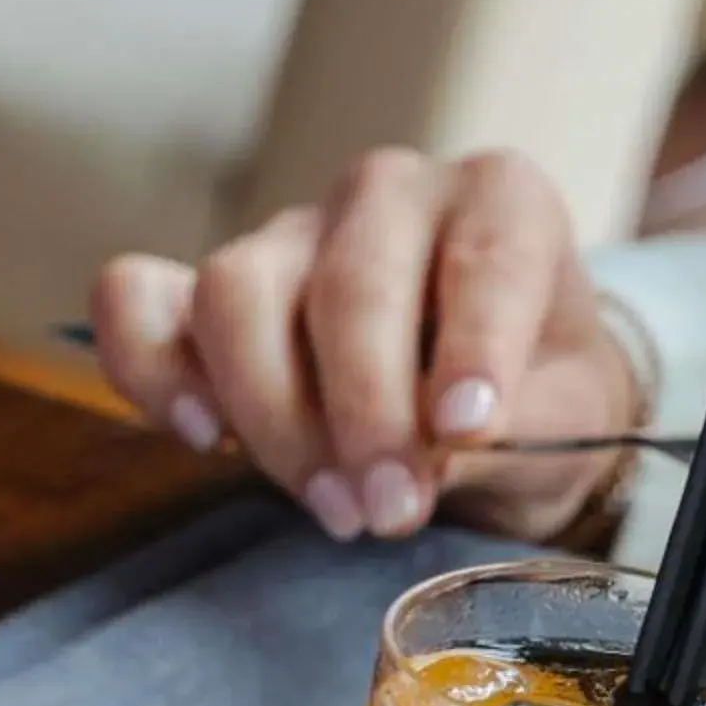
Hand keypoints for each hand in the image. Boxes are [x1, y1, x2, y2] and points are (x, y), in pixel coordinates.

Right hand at [91, 149, 640, 543]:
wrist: (488, 408)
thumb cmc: (537, 399)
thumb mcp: (567, 423)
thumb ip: (517, 433)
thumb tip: (436, 454)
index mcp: (499, 200)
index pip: (484, 255)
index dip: (475, 344)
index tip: (468, 430)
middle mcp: (389, 195)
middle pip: (346, 283)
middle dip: (364, 411)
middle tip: (389, 511)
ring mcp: (288, 235)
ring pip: (237, 291)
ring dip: (273, 412)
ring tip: (331, 506)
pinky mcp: (208, 289)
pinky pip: (139, 298)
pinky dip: (151, 367)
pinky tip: (201, 434)